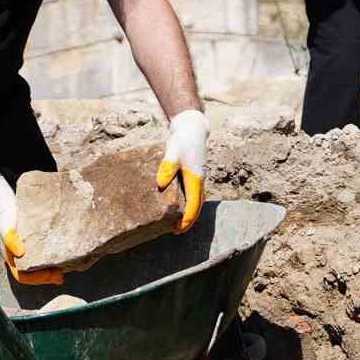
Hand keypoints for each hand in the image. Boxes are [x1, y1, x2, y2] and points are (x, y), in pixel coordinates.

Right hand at [0, 177, 61, 284]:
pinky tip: (62, 253)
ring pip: (39, 266)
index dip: (37, 279)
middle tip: (60, 275)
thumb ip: (10, 240)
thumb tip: (20, 253)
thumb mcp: (6, 228)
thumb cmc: (4, 217)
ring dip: (51, 269)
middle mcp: (19, 258)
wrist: (5, 203)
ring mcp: (27, 251)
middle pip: (33, 275)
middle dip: (47, 276)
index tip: (51, 274)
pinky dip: (52, 257)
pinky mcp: (35, 242)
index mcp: (11, 259)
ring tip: (64, 268)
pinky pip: (43, 255)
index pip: (23, 277)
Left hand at [156, 109, 207, 233]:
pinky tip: (175, 205)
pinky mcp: (192, 174)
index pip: (193, 206)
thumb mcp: (173, 151)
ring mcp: (197, 178)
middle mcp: (198, 181)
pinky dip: (186, 203)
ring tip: (175, 222)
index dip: (186, 220)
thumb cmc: (183, 139)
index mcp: (195, 179)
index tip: (176, 230)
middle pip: (196, 207)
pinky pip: (192, 194)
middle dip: (188, 221)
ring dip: (188, 213)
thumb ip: (168, 166)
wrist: (192, 127)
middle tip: (175, 231)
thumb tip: (161, 184)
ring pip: (195, 201)